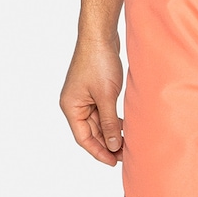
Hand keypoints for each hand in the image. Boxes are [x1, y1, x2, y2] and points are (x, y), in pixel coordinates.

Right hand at [60, 37, 123, 165]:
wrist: (100, 34)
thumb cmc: (99, 62)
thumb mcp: (106, 96)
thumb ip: (109, 122)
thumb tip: (113, 145)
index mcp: (71, 107)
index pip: (83, 138)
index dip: (98, 152)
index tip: (114, 162)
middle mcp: (74, 103)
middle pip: (90, 131)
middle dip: (107, 143)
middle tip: (125, 154)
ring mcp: (84, 96)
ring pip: (97, 121)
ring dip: (110, 132)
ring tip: (126, 143)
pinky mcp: (94, 89)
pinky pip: (102, 110)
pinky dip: (112, 118)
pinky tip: (124, 125)